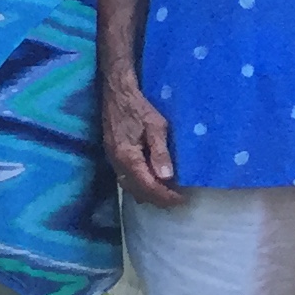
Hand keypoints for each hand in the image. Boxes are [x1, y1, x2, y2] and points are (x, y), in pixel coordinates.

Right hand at [104, 82, 184, 208]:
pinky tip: (151, 184)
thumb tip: (167, 177)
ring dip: (148, 194)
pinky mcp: (113, 156)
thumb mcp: (156, 126)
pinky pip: (126, 179)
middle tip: (177, 201)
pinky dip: (139, 186)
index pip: (147, 186)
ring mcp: (113, 160)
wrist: (116, 94)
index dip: (165, 196)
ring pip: (130, 187)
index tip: (181, 200)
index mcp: (128, 157)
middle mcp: (117, 163)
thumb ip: (160, 152)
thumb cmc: (139, 107)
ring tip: (167, 195)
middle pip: (137, 191)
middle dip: (157, 199)